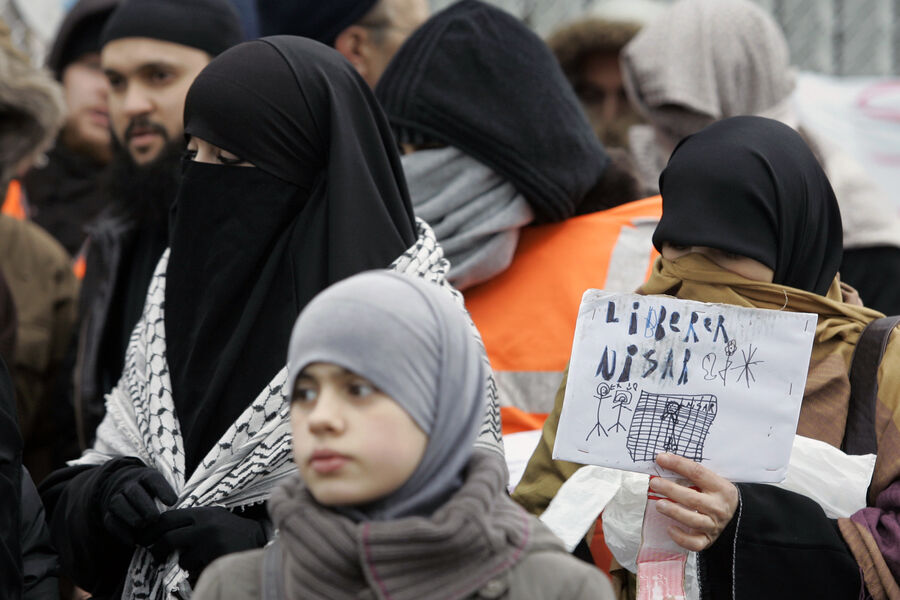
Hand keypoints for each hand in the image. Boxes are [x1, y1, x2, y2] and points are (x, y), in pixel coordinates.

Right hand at [101, 467, 177, 546]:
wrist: (122, 490)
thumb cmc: (151, 493)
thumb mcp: (161, 488)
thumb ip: (169, 497)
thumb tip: (181, 512)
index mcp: (146, 477)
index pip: (153, 479)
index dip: (162, 489)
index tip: (172, 502)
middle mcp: (128, 485)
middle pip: (134, 492)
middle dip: (144, 505)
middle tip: (154, 518)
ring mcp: (116, 498)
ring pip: (119, 504)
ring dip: (131, 516)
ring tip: (143, 526)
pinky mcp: (108, 514)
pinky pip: (110, 521)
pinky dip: (120, 532)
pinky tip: (133, 541)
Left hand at [147, 506, 265, 578]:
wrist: (260, 545)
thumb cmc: (234, 535)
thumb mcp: (216, 520)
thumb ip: (195, 522)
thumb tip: (164, 529)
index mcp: (204, 512)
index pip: (169, 517)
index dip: (153, 529)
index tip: (144, 538)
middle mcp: (207, 523)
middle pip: (169, 536)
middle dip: (157, 548)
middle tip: (154, 555)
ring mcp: (211, 540)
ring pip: (182, 557)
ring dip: (185, 563)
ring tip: (197, 562)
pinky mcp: (216, 555)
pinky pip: (196, 569)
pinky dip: (198, 571)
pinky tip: (209, 566)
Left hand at [649, 453, 738, 551]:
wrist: (739, 518)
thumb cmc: (718, 495)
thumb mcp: (714, 482)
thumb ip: (694, 475)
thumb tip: (664, 462)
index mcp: (721, 488)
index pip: (698, 472)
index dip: (678, 464)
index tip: (661, 458)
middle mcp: (718, 507)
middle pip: (693, 498)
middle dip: (671, 490)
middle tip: (655, 483)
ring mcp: (714, 525)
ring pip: (693, 520)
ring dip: (674, 512)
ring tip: (659, 504)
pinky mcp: (708, 540)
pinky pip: (694, 543)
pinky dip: (681, 537)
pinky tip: (670, 528)